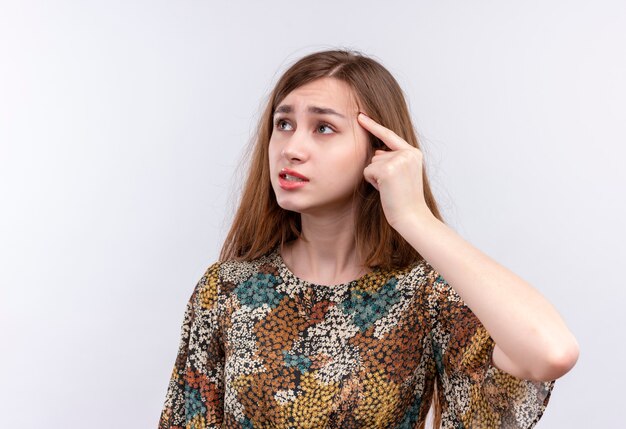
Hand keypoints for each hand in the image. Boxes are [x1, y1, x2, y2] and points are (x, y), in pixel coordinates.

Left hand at [357, 112, 432, 228]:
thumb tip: (377, 152)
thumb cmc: (404, 199)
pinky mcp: (387, 169)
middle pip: (377, 154)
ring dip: (376, 178)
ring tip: (390, 189)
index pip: (389, 135)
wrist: (411, 216)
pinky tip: (385, 190)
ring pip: (371, 163)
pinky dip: (372, 182)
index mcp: (413, 152)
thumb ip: (392, 159)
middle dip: (378, 171)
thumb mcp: (402, 173)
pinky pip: (368, 171)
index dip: (373, 125)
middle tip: (393, 186)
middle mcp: (407, 153)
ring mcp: (398, 160)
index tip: (360, 116)